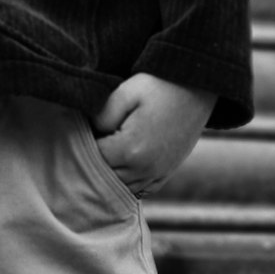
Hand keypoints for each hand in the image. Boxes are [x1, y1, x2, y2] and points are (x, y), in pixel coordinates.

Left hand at [90, 73, 214, 196]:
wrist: (196, 86)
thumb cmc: (158, 85)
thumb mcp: (125, 92)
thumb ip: (102, 115)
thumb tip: (91, 131)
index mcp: (131, 150)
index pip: (93, 159)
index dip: (82, 146)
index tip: (78, 131)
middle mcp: (145, 168)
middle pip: (106, 178)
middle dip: (94, 162)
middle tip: (86, 142)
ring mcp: (159, 173)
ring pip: (123, 187)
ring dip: (110, 174)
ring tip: (103, 152)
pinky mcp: (167, 171)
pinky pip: (142, 188)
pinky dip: (128, 182)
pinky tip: (121, 165)